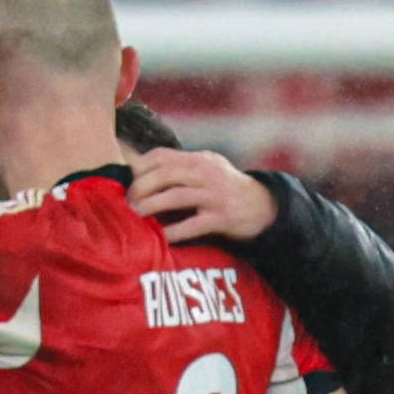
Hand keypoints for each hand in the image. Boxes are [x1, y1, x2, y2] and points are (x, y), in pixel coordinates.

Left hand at [130, 148, 278, 244]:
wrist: (266, 207)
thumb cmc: (229, 189)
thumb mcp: (210, 167)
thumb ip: (183, 166)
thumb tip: (142, 169)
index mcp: (200, 159)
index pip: (162, 156)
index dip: (140, 168)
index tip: (128, 182)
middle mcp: (207, 173)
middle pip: (164, 174)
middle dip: (141, 188)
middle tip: (127, 202)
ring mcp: (215, 195)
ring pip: (175, 197)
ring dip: (151, 207)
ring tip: (136, 216)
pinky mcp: (223, 218)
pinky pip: (192, 225)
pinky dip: (174, 232)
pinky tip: (161, 237)